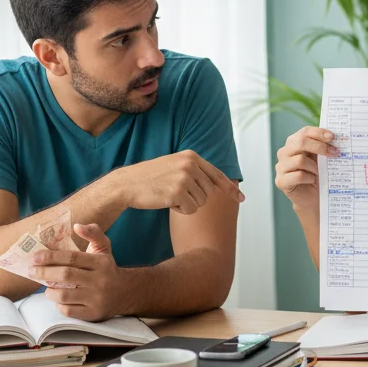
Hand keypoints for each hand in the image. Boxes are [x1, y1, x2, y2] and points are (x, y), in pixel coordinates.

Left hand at [32, 224, 125, 320]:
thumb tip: (77, 225)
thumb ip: (93, 233)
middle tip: (31, 271)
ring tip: (46, 287)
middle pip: (66, 276)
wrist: (125, 292)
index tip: (36, 257)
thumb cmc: (107, 268)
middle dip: (44, 273)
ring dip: (49, 291)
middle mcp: (100, 280)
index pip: (73, 258)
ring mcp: (96, 298)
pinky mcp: (92, 314)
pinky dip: (58, 305)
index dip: (52, 257)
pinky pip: (68, 310)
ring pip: (64, 295)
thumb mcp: (104, 248)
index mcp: (101, 263)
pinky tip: (58, 299)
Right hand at [113, 150, 243, 214]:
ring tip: (169, 194)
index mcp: (191, 156)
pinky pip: (191, 209)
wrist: (126, 184)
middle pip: (209, 192)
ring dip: (187, 204)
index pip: (217, 174)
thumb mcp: (175, 166)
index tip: (241, 199)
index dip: (230, 189)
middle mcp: (190, 164)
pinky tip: (166, 201)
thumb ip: (195, 171)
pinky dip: (180, 210)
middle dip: (195, 197)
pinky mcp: (178, 192)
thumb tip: (217, 185)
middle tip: (175, 192)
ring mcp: (185, 177)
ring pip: (201, 202)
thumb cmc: (150, 178)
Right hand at [275, 127, 339, 216]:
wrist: (311, 196)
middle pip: (301, 142)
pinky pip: (298, 176)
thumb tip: (336, 139)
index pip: (304, 132)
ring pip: (300, 160)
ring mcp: (280, 167)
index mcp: (293, 143)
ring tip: (320, 173)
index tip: (332, 137)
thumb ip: (324, 147)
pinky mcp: (281, 181)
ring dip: (314, 167)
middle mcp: (284, 152)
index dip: (318, 133)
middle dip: (320, 147)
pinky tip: (312, 180)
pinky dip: (309, 178)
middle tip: (335, 153)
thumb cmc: (316, 174)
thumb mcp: (320, 158)